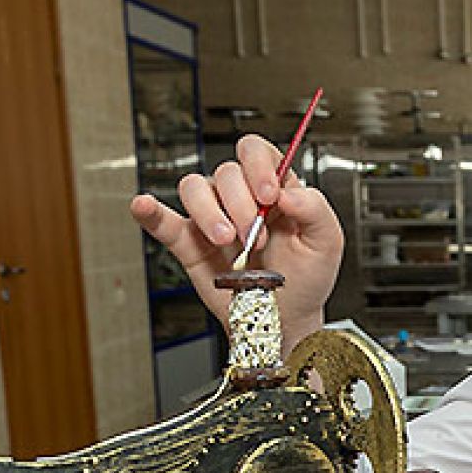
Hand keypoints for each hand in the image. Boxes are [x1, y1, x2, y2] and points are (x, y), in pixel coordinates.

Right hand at [130, 134, 343, 347]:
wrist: (286, 320)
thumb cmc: (307, 278)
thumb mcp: (327, 242)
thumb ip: (315, 208)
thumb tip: (288, 191)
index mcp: (275, 190)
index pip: (257, 153)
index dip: (258, 166)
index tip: (269, 194)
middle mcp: (241, 198)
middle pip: (226, 172)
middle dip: (241, 205)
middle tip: (255, 237)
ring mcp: (213, 218)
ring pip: (194, 188)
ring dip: (209, 212)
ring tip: (226, 241)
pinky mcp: (190, 244)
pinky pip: (164, 221)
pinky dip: (151, 211)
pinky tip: (144, 205)